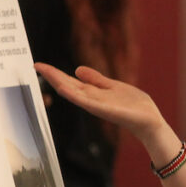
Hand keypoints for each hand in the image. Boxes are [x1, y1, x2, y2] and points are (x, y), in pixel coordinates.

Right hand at [34, 63, 165, 141]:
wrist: (149, 121)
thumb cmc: (134, 105)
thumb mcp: (113, 87)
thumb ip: (96, 80)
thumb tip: (77, 69)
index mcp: (94, 93)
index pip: (70, 81)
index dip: (55, 73)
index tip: (39, 64)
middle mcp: (92, 99)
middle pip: (69, 85)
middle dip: (53, 76)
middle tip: (36, 65)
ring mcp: (98, 105)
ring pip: (75, 93)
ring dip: (60, 83)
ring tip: (46, 73)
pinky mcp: (106, 110)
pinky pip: (88, 102)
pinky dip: (76, 96)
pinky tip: (65, 89)